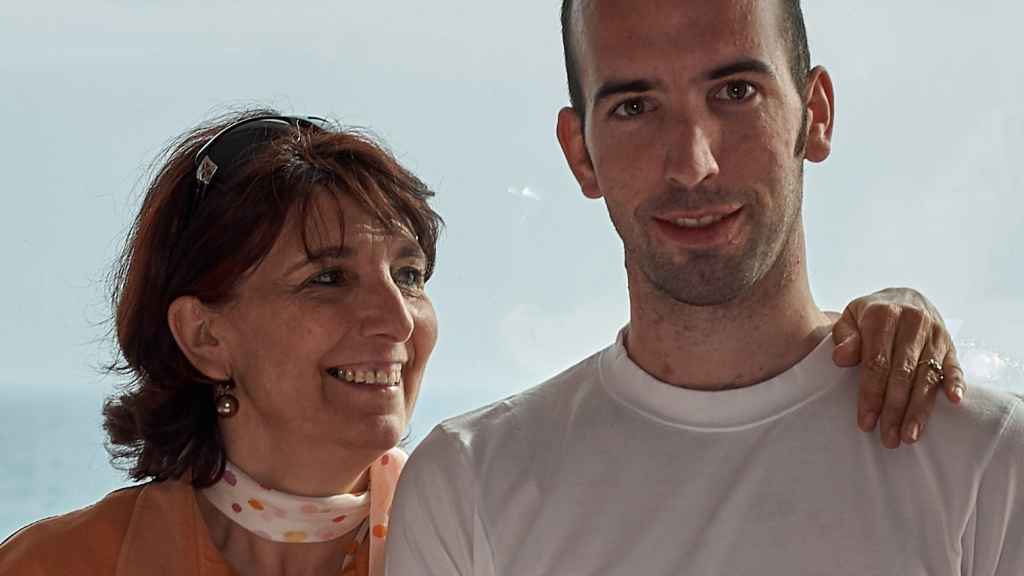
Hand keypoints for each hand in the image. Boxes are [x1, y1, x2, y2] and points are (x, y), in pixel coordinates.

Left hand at [832, 287, 966, 448]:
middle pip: (903, 374)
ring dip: (919, 409)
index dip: (871, 394)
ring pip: (927, 376)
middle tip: (888, 438)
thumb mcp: (849, 318)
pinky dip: (956, 383)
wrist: (901, 297)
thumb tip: (841, 358)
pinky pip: (955, 366)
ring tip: (910, 435)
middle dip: (894, 409)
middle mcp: (912, 322)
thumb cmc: (869, 315)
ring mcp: (935, 334)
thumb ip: (844, 337)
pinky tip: (954, 401)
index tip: (866, 422)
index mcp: (883, 315)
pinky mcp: (950, 343)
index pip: (877, 363)